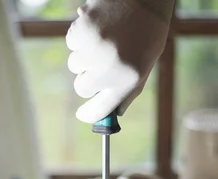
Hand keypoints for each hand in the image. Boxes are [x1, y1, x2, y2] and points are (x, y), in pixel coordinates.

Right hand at [65, 0, 173, 122]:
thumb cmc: (147, 33)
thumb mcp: (144, 66)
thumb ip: (128, 92)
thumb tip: (113, 113)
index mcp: (129, 79)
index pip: (101, 108)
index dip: (89, 114)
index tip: (82, 115)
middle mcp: (111, 67)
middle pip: (82, 87)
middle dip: (88, 77)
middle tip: (102, 62)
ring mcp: (96, 48)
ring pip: (74, 64)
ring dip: (84, 54)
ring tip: (104, 39)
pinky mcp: (84, 30)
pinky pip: (71, 42)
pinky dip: (80, 35)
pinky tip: (97, 26)